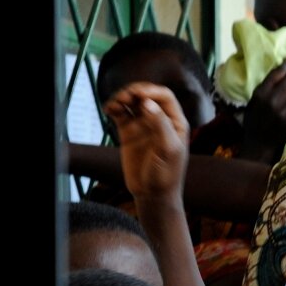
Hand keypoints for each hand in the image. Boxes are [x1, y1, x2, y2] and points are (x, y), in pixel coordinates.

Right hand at [103, 82, 190, 204]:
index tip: (138, 94)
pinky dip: (114, 107)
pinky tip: (109, 109)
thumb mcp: (168, 149)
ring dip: (122, 97)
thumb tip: (147, 103)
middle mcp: (160, 120)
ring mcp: (143, 125)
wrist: (152, 194)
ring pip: (131, 102)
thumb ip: (160, 125)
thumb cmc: (166, 174)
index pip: (164, 96)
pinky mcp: (128, 132)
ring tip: (115, 104)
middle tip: (124, 97)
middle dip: (134, 92)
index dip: (151, 90)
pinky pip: (120, 113)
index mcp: (176, 122)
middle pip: (146, 95)